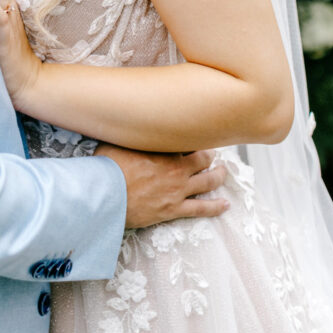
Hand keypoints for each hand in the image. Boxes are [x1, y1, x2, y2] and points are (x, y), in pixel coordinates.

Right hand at [95, 144, 228, 228]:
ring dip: (218, 176)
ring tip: (223, 172)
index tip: (193, 136)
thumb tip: (123, 123)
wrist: (107, 195)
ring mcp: (178, 189)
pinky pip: (201, 208)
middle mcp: (176, 168)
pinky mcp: (174, 209)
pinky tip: (225, 204)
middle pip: (203, 159)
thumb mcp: (117, 141)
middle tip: (212, 153)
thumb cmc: (108, 167)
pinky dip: (215, 206)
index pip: (187, 141)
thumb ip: (128, 134)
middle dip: (209, 155)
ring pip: (208, 181)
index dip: (192, 139)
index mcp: (164, 149)